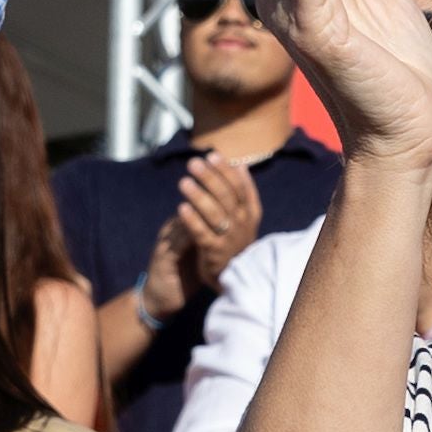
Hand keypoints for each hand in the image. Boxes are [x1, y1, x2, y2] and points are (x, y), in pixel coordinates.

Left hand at [178, 154, 264, 278]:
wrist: (234, 276)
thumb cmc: (235, 240)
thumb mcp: (244, 217)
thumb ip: (242, 192)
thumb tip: (240, 165)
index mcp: (250, 212)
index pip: (240, 187)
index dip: (226, 171)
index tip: (212, 155)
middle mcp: (242, 224)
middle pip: (226, 196)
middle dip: (210, 178)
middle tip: (193, 163)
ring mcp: (229, 238)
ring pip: (215, 213)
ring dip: (199, 196)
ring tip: (184, 182)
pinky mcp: (214, 252)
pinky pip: (202, 233)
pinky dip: (192, 220)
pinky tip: (181, 208)